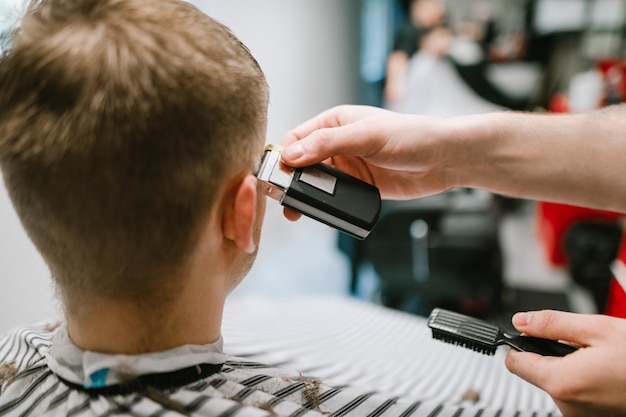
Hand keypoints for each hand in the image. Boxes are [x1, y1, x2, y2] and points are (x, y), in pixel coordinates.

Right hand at [280, 105, 453, 208]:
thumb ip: (327, 144)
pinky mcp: (358, 186)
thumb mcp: (366, 135)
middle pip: (302, 163)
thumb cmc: (411, 136)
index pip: (297, 138)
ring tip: (296, 210)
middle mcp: (337, 144)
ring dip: (305, 194)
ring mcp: (348, 166)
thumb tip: (291, 155)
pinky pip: (333, 196)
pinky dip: (323, 204)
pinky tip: (319, 211)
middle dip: (290, 180)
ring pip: (315, 182)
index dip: (283, 156)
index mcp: (334, 123)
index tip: (276, 175)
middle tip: (283, 198)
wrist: (444, 159)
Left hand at [505, 310, 625, 416]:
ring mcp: (580, 416)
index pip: (514, 363)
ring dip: (572, 366)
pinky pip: (576, 394)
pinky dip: (585, 380)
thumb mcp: (597, 329)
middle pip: (536, 372)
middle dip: (554, 353)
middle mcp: (567, 405)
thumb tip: (522, 320)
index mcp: (562, 382)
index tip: (532, 334)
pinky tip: (607, 374)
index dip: (520, 343)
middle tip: (585, 345)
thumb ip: (552, 324)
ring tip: (603, 360)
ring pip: (558, 382)